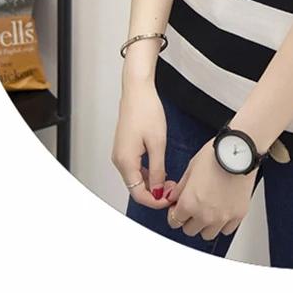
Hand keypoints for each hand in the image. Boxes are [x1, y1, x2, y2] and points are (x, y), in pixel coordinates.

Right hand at [111, 80, 173, 209]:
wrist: (137, 91)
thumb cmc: (146, 110)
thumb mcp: (157, 143)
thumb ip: (157, 170)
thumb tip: (157, 190)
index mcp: (125, 161)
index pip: (138, 194)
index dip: (155, 201)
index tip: (170, 199)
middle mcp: (119, 160)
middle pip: (135, 188)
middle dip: (155, 193)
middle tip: (173, 190)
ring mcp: (121, 154)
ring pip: (135, 179)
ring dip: (152, 184)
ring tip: (170, 181)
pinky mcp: (125, 148)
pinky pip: (135, 168)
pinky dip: (147, 173)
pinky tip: (161, 170)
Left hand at [166, 138, 256, 239]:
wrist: (239, 151)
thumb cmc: (215, 155)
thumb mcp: (190, 168)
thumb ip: (180, 188)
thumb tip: (173, 198)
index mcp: (189, 203)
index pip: (174, 221)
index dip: (175, 213)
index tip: (179, 208)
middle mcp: (204, 215)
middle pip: (189, 230)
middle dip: (189, 219)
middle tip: (194, 206)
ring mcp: (222, 217)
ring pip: (207, 234)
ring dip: (205, 225)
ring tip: (209, 209)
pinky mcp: (238, 215)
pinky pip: (226, 230)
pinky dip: (223, 224)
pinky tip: (222, 211)